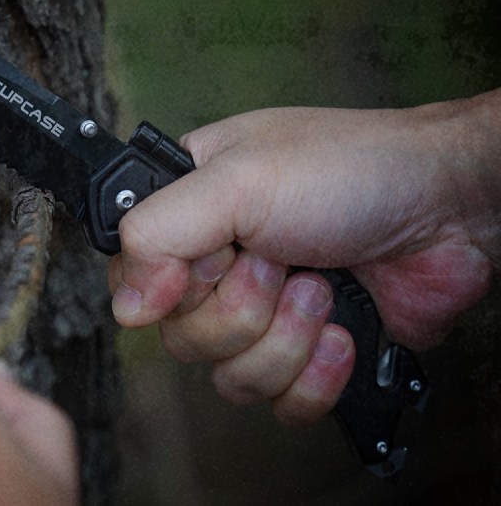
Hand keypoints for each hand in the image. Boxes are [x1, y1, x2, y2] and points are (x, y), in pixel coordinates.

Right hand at [109, 90, 500, 424]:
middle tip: (279, 261)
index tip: (209, 268)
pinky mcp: (304, 354)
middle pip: (182, 337)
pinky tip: (341, 332)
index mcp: (190, 213)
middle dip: (242, 309)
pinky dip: (315, 376)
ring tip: (320, 287)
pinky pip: (280, 402)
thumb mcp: (240, 180)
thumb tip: (125, 303)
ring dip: (284, 339)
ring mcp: (262, 315)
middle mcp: (220, 267)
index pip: (135, 277)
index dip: (168, 288)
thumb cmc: (351, 171)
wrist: (447, 209)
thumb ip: (161, 230)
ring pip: (229, 377)